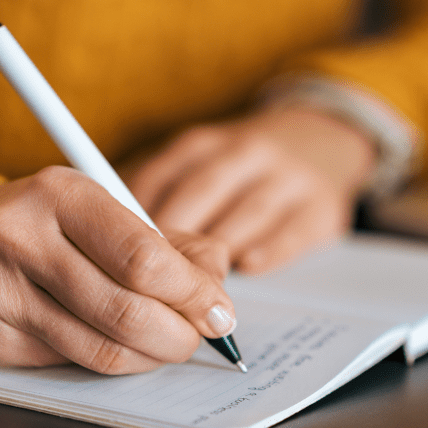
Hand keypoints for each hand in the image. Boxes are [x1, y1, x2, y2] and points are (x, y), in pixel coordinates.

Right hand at [0, 166, 235, 373]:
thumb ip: (166, 240)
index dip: (193, 293)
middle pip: (126, 310)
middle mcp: (21, 239)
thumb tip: (217, 280)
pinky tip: (119, 345)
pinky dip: (110, 361)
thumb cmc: (38, 223)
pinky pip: (70, 364)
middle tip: (197, 336)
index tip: (219, 309)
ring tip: (166, 344)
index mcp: (60, 194)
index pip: (143, 257)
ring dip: (150, 356)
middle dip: (179, 334)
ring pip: (101, 349)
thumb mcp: (98, 209)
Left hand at [130, 107, 375, 273]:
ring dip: (218, 250)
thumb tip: (106, 240)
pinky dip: (269, 249)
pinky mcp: (321, 206)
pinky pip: (292, 230)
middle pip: (202, 193)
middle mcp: (246, 153)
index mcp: (204, 144)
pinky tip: (249, 266)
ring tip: (194, 286)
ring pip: (247, 212)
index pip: (162, 177)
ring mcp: (288, 177)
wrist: (321, 141)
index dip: (137, 218)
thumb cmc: (240, 170)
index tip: (117, 252)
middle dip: (174, 238)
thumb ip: (159, 197)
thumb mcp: (198, 165)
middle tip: (152, 279)